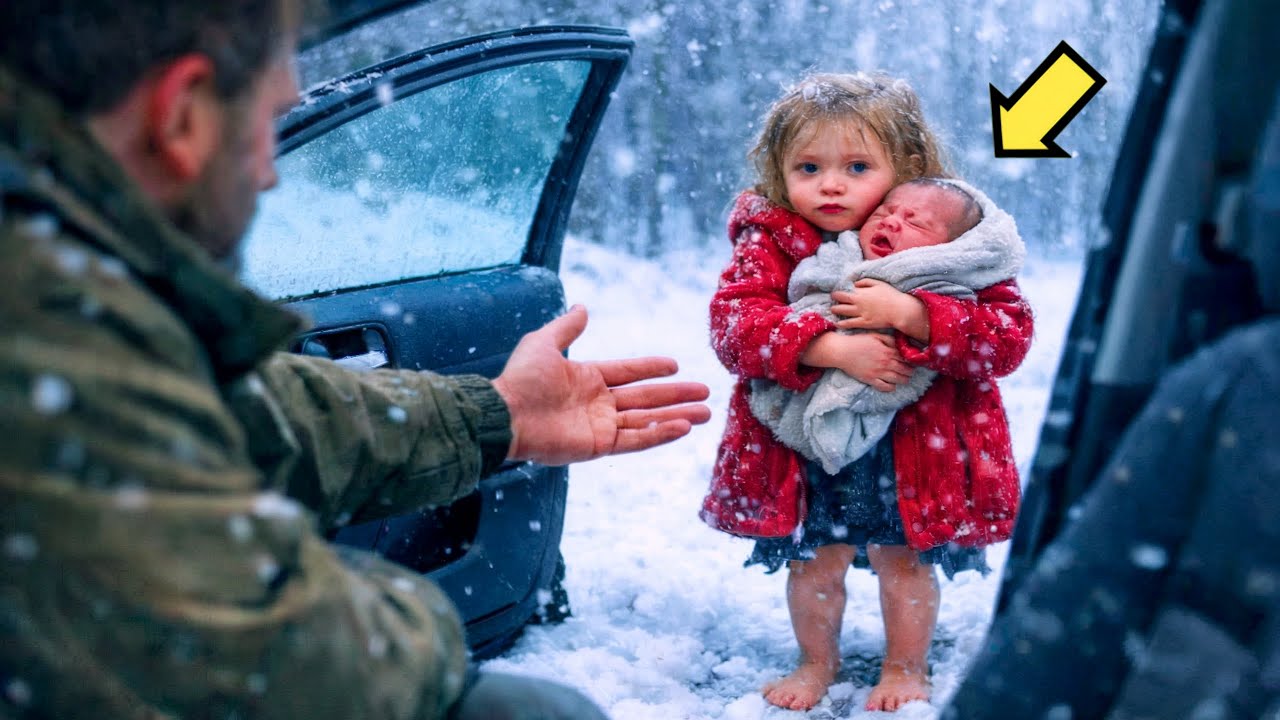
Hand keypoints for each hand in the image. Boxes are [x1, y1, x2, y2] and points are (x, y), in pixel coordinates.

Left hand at [492, 305, 711, 464]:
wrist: (507, 414)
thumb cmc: (522, 379)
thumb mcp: (543, 342)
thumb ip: (566, 327)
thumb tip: (581, 307)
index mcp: (587, 379)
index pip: (628, 373)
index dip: (651, 368)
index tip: (675, 365)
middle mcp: (597, 403)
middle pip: (645, 398)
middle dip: (675, 395)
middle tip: (705, 393)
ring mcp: (600, 426)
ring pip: (646, 420)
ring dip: (676, 416)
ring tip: (706, 414)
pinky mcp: (598, 446)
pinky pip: (635, 440)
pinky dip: (659, 434)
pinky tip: (682, 426)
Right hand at [801, 331, 913, 391]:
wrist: (842, 351)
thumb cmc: (858, 342)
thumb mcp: (875, 336)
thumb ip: (889, 340)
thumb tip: (901, 344)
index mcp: (887, 351)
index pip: (906, 358)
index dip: (912, 361)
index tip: (914, 362)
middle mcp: (885, 363)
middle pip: (905, 370)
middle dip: (910, 372)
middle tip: (911, 372)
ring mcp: (878, 372)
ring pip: (898, 380)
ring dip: (904, 380)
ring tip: (905, 379)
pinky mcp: (871, 380)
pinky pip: (885, 387)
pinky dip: (891, 388)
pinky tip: (893, 385)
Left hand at [832, 279, 930, 341]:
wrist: (900, 310)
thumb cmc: (891, 295)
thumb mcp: (879, 283)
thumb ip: (865, 282)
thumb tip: (854, 284)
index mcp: (861, 292)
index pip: (844, 292)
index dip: (837, 293)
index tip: (834, 294)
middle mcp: (858, 302)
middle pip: (841, 301)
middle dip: (834, 300)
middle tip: (831, 300)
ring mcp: (860, 313)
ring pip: (843, 312)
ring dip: (836, 310)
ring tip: (832, 310)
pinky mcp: (864, 323)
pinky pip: (850, 323)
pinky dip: (842, 323)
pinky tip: (837, 324)